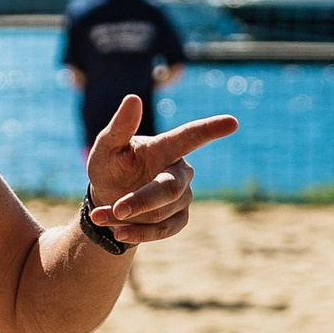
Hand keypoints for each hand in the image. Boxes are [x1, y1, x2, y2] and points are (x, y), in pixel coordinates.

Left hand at [83, 95, 238, 246]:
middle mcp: (179, 170)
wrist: (108, 200)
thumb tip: (133, 98)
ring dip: (128, 217)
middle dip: (143, 200)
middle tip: (117, 209)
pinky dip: (138, 233)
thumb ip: (119, 127)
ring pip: (161, 212)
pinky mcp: (179, 218)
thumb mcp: (106, 147)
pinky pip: (164, 230)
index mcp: (165, 147)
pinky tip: (118, 232)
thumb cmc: (110, 167)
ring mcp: (183, 196)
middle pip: (170, 187)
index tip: (232, 121)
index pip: (190, 136)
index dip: (210, 129)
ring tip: (100, 216)